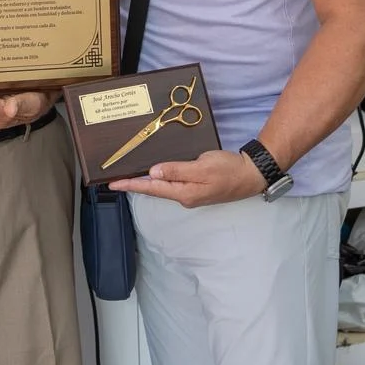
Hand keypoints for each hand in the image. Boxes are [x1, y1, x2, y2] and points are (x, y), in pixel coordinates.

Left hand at [108, 149, 267, 207]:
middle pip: (155, 190)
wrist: (252, 175)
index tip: (112, 184)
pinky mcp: (198, 188)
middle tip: (115, 179)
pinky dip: (161, 179)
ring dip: (147, 182)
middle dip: (135, 184)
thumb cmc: (228, 170)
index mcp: (184, 193)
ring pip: (163, 187)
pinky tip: (155, 173)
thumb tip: (153, 173)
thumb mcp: (201, 167)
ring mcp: (192, 194)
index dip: (131, 185)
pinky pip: (173, 184)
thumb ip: (176, 170)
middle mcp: (185, 196)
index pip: (151, 188)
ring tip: (129, 176)